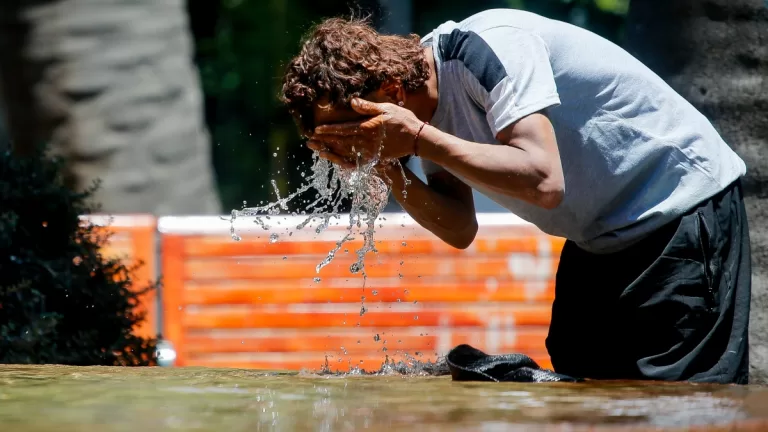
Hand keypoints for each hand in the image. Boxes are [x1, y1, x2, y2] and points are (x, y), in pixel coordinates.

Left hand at [307, 98, 422, 167]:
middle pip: (341, 142)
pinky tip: (337, 162)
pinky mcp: (375, 159)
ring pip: (346, 153)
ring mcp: (370, 152)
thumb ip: (368, 107)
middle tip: (310, 143)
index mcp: (367, 128)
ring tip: (319, 152)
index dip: (328, 131)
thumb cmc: (403, 120)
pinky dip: (346, 162)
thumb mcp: (387, 109)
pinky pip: (357, 162)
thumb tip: (352, 102)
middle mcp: (366, 142)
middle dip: (325, 142)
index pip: (343, 129)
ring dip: (331, 153)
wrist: (417, 139)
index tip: (316, 131)